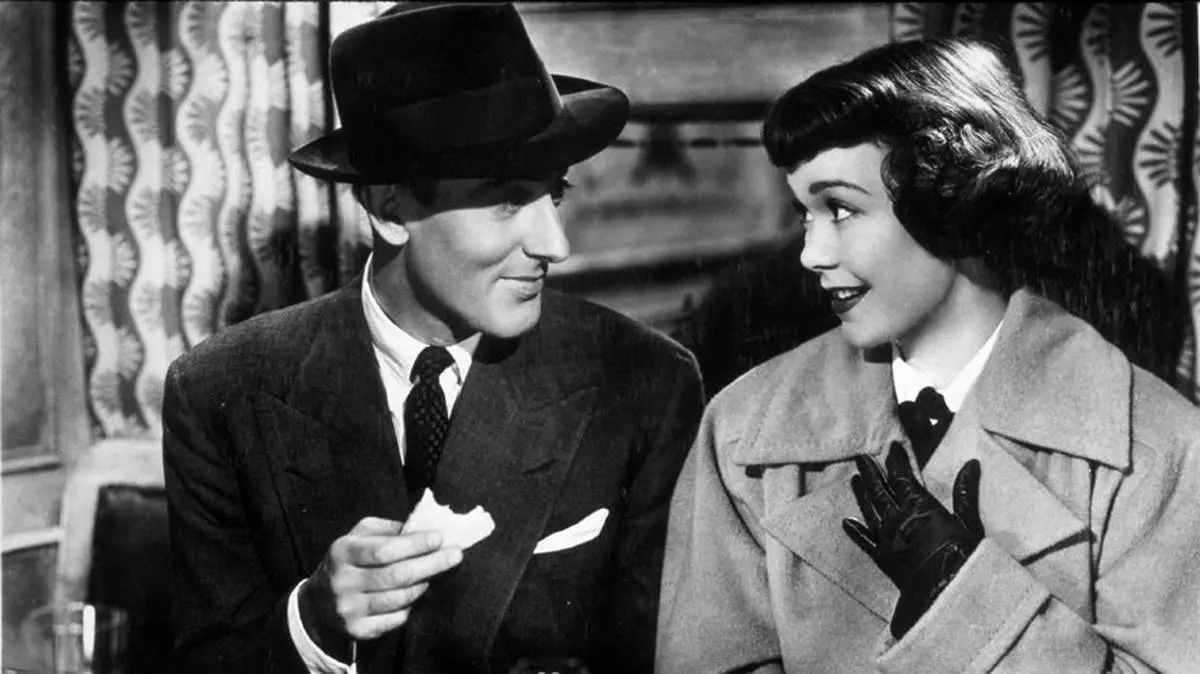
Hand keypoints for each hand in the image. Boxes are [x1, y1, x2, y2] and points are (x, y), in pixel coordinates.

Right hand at [298, 517, 462, 658]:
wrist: (319, 603)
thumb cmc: (350, 561)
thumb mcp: (359, 536)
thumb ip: (388, 529)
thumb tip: (423, 526)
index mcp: (342, 552)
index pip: (384, 550)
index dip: (415, 545)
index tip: (439, 539)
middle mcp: (343, 581)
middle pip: (397, 575)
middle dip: (431, 564)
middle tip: (456, 556)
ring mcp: (349, 609)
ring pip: (400, 599)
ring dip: (423, 585)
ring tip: (434, 576)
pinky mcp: (357, 630)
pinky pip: (396, 619)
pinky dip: (410, 607)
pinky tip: (414, 596)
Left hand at [841, 441, 982, 638]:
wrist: (946, 592)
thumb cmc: (963, 556)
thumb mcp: (968, 522)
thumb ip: (965, 491)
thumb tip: (971, 463)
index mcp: (918, 506)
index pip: (902, 476)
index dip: (896, 460)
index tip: (891, 447)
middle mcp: (896, 518)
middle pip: (879, 489)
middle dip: (870, 472)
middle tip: (861, 457)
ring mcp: (886, 537)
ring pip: (868, 510)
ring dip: (860, 494)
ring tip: (854, 479)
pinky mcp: (882, 557)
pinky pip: (864, 541)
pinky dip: (855, 531)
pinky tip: (846, 522)